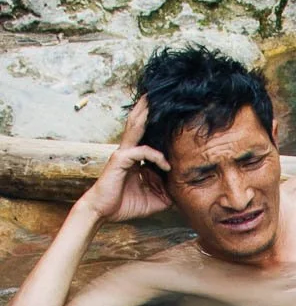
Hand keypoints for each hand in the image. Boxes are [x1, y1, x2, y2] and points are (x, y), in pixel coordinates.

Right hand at [79, 97, 171, 224]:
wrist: (102, 212)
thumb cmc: (124, 205)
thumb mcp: (153, 200)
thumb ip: (166, 193)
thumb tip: (183, 192)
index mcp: (134, 158)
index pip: (147, 137)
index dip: (156, 127)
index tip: (170, 118)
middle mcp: (128, 151)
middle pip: (138, 124)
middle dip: (146, 108)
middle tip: (155, 93)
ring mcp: (123, 153)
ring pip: (136, 128)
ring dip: (145, 113)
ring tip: (153, 100)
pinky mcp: (121, 160)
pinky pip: (142, 152)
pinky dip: (156, 157)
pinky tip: (166, 166)